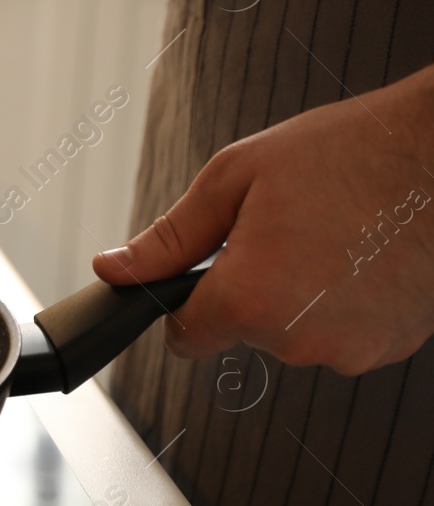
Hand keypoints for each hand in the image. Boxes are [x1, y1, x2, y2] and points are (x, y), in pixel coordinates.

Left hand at [93, 65, 433, 374]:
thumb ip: (168, 237)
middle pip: (243, 330)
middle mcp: (298, 341)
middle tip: (286, 229)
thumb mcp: (236, 178)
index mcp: (248, 301)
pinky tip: (362, 256)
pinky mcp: (392, 347)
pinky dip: (343, 303)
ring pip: (294, 333)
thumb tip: (113, 268)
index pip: (184, 338)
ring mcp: (352, 350)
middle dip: (250, 286)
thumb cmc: (351, 155)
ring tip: (332, 235)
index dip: (186, 302)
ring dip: (300, 296)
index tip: (202, 274)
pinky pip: (342, 332)